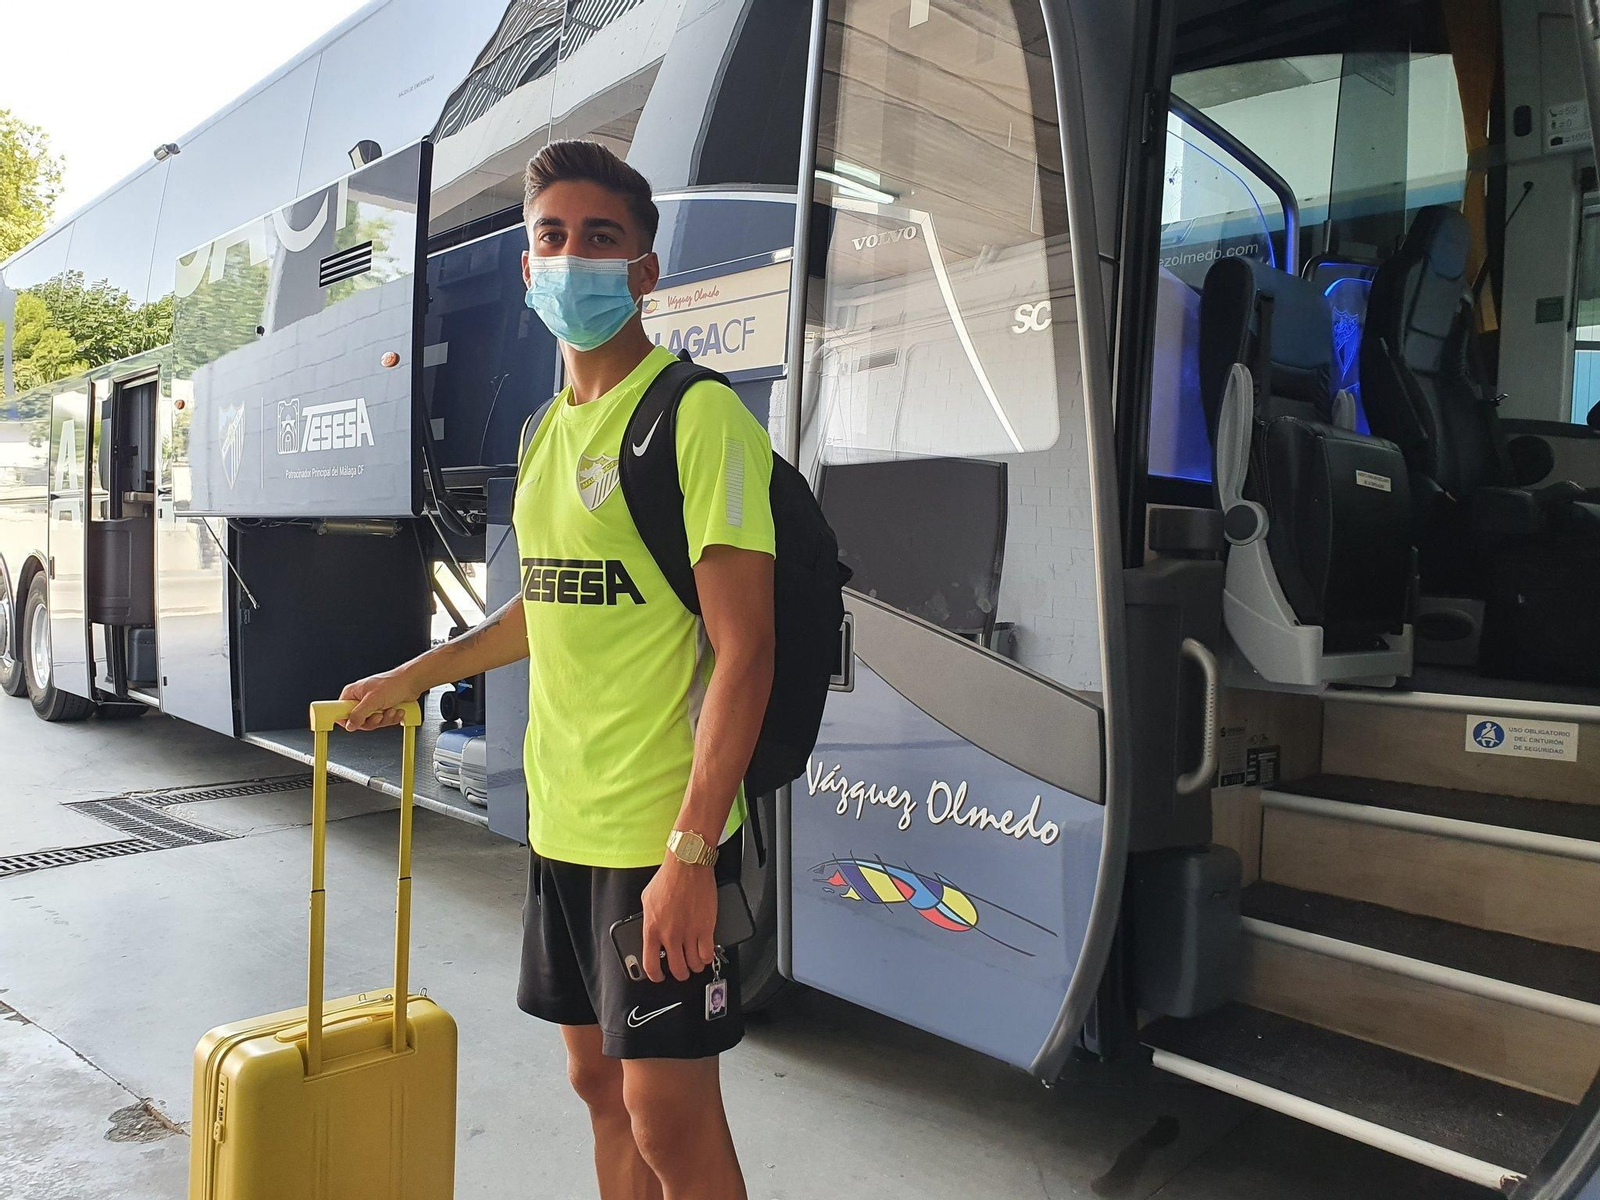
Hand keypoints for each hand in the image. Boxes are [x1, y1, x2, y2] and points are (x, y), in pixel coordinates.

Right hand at [337, 668, 419, 731]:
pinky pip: (383, 721)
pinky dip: (391, 718)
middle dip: (372, 721)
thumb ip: (359, 714)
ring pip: (372, 723)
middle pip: (358, 721)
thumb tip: (349, 725)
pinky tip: (396, 710)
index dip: (347, 720)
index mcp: (352, 693)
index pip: (340, 712)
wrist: (412, 683)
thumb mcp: (372, 700)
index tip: (356, 722)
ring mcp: (372, 705)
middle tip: (379, 715)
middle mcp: (360, 700)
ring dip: (384, 719)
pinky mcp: (382, 710)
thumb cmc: (393, 683)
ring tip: (390, 710)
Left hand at [639, 856, 716, 982]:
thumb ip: (648, 919)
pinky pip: (707, 954)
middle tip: (682, 970)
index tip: (660, 976)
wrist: (687, 865)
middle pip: (676, 968)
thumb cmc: (668, 878)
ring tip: (695, 962)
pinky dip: (706, 958)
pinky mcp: (706, 928)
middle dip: (680, 973)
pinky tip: (705, 954)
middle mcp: (670, 935)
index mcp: (652, 929)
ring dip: (694, 966)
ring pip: (693, 964)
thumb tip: (651, 931)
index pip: (651, 965)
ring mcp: (689, 933)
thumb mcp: (647, 899)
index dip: (656, 976)